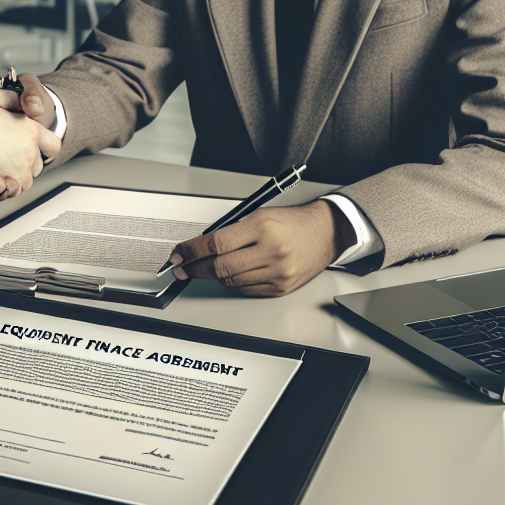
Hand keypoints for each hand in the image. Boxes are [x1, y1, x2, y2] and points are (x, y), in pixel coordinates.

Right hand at [0, 74, 58, 200]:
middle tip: (12, 155)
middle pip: (40, 163)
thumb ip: (11, 97)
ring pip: (27, 178)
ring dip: (17, 173)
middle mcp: (30, 153)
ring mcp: (22, 171)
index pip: (53, 143)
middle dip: (29, 161)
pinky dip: (7, 186)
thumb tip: (20, 99)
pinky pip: (15, 189)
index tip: (34, 145)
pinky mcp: (11, 186)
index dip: (44, 145)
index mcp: (30, 131)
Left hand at [167, 200, 356, 296]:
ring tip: (203, 268)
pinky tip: (228, 274)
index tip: (179, 253)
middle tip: (181, 266)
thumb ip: (230, 230)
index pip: (216, 243)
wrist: (324, 233)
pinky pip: (246, 290)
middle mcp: (272, 252)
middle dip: (195, 268)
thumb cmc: (291, 221)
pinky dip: (233, 282)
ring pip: (231, 281)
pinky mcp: (281, 288)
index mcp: (263, 228)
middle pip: (221, 266)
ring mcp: (278, 273)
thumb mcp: (258, 215)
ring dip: (212, 275)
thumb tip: (200, 246)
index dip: (192, 250)